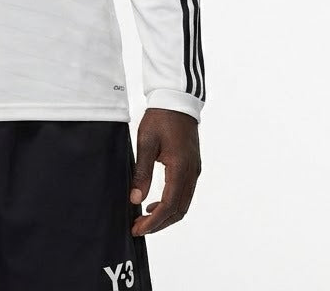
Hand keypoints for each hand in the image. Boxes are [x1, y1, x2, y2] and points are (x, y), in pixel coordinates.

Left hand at [129, 107, 200, 235]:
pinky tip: (155, 203)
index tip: (138, 228)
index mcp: (180, 168)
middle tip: (139, 228)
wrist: (177, 101)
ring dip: (166, 215)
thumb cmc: (160, 118)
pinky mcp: (192, 167)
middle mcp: (191, 173)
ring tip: (144, 218)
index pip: (169, 205)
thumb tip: (135, 198)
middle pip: (179, 210)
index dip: (154, 221)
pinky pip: (184, 193)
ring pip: (183, 204)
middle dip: (159, 223)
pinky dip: (171, 203)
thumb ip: (142, 172)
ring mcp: (194, 170)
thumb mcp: (146, 143)